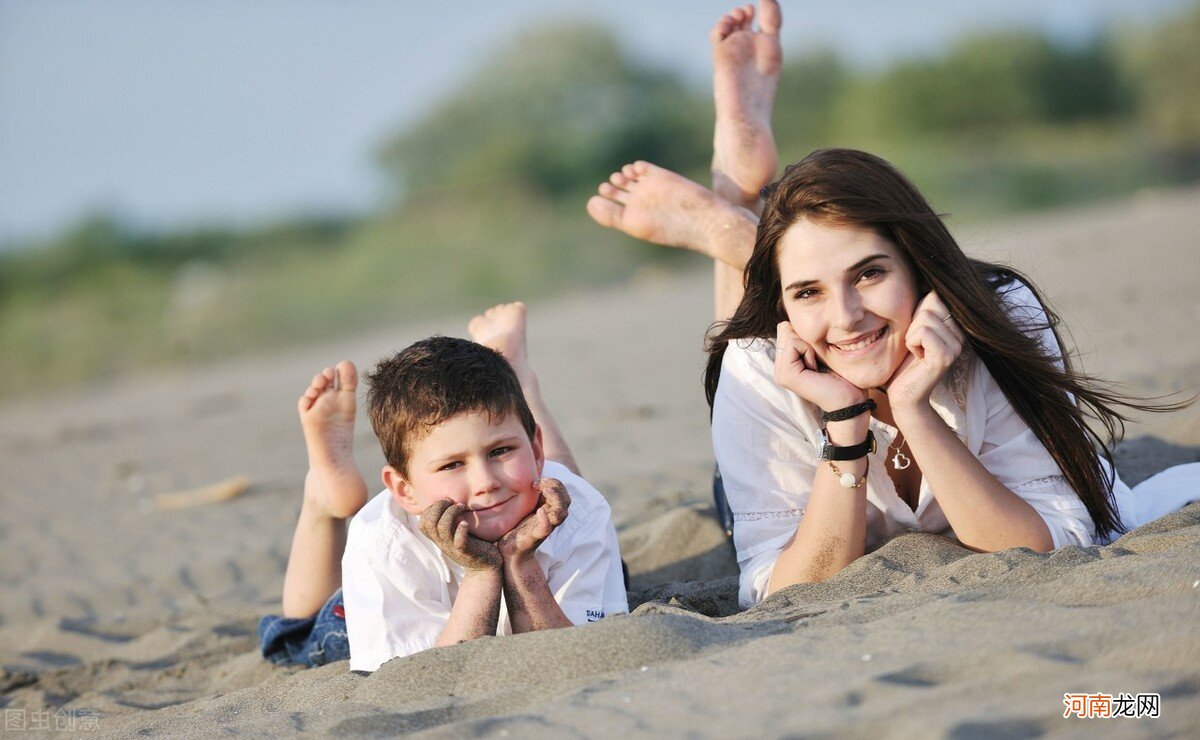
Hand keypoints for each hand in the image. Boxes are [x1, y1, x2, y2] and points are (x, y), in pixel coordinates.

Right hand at [419, 500, 501, 572]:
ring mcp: (453, 548)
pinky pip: (459, 541)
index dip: (430, 509)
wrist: (484, 568)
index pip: (423, 524)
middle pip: (429, 524)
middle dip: (438, 507)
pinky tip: (466, 523)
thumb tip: (446, 503)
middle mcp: (442, 543)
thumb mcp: (456, 535)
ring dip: (451, 513)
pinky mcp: (465, 552)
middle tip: (451, 501)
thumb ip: (449, 524)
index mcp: (438, 539)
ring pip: (442, 528)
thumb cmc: (472, 545)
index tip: (445, 502)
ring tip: (461, 506)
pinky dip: (461, 530)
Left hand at [498, 478, 569, 561]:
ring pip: (561, 514)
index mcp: (549, 509)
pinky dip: (546, 520)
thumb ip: (531, 494)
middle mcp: (550, 518)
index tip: (537, 479)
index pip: (562, 492)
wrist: (509, 550)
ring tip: (545, 490)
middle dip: (557, 486)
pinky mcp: (535, 537)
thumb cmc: (517, 526)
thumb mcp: (525, 506)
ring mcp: (544, 527)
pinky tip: (540, 511)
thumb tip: (530, 475)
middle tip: (541, 482)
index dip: (554, 482)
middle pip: (566, 500)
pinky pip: (546, 529)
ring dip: (556, 499)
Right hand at [773, 321, 865, 410]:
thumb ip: (803, 338)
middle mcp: (778, 368)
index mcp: (784, 363)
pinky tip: (815, 368)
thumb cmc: (840, 375)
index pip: (785, 328)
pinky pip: (793, 343)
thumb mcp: (819, 351)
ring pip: (788, 333)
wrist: (849, 400)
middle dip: (805, 339)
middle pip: (784, 328)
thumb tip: (794, 318)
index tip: (818, 356)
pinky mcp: (786, 374)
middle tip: (817, 361)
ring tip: (816, 365)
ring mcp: (780, 373)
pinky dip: (808, 351)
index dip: (805, 335)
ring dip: (808, 345)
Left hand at [887, 292, 963, 414]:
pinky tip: (916, 357)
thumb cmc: (904, 361)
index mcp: (954, 326)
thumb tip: (925, 280)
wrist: (903, 394)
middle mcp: (960, 335)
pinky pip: (923, 332)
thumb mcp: (913, 329)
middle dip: (913, 323)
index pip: (935, 296)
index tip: (916, 333)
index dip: (917, 311)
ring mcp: (955, 346)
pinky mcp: (945, 357)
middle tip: (915, 344)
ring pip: (925, 318)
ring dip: (911, 335)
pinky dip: (911, 343)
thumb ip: (922, 309)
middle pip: (930, 304)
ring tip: (915, 351)